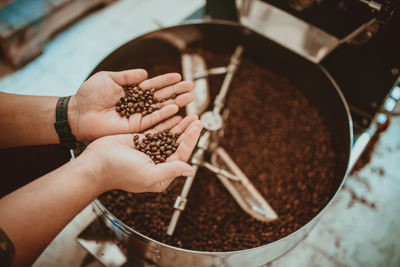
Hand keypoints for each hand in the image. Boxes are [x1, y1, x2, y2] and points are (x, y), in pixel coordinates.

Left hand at [69, 69, 193, 140]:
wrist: (78, 113)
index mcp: (133, 92)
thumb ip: (128, 77)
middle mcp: (138, 105)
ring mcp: (138, 116)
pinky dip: (164, 115)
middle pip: (161, 98)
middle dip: (177, 92)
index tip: (180, 76)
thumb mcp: (109, 79)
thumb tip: (146, 74)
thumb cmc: (89, 94)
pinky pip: (153, 121)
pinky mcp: (135, 128)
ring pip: (161, 110)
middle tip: (192, 88)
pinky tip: (176, 109)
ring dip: (176, 103)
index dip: (166, 81)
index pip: (154, 86)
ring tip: (190, 98)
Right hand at [81, 115, 201, 192]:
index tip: (197, 127)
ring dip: (179, 126)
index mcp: (161, 175)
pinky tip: (174, 115)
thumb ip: (171, 170)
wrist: (96, 163)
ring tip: (190, 115)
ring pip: (168, 136)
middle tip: (197, 119)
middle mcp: (157, 163)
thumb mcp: (148, 174)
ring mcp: (148, 151)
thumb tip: (191, 170)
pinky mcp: (139, 140)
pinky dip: (166, 122)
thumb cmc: (119, 172)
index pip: (181, 155)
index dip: (191, 140)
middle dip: (188, 131)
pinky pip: (156, 130)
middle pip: (177, 144)